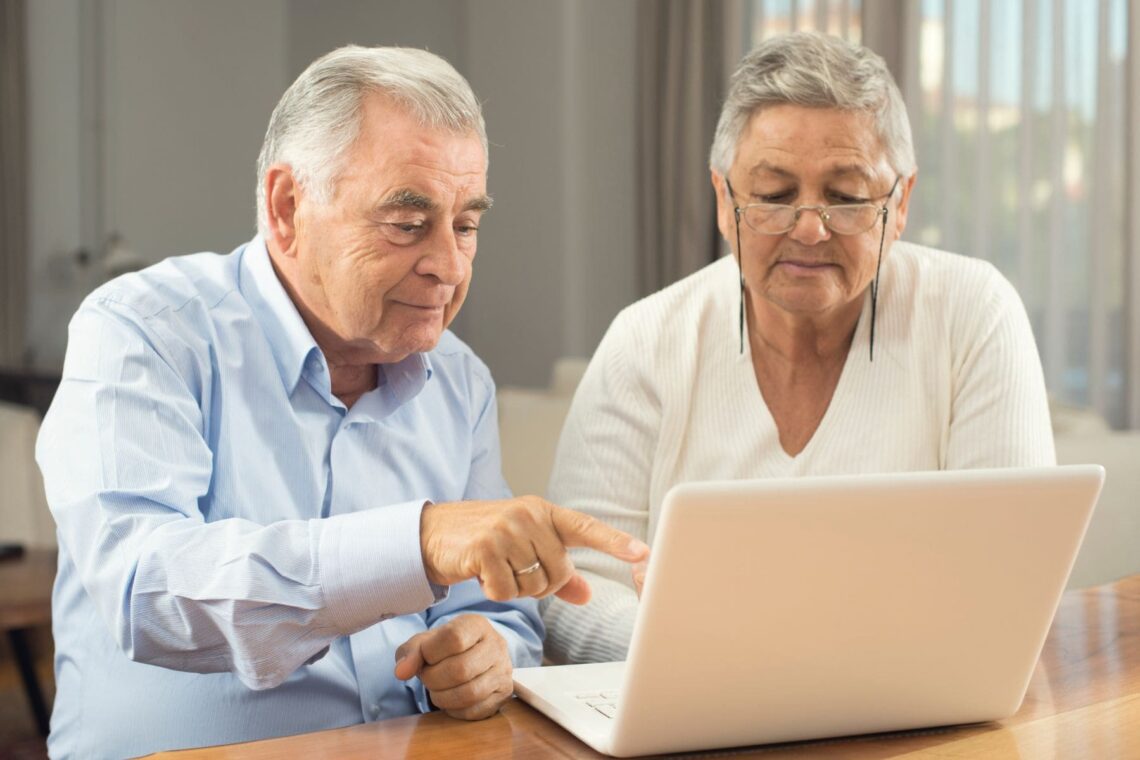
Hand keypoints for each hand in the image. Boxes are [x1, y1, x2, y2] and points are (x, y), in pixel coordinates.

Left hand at [394, 614, 512, 720]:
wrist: (472, 656)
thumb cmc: (445, 648)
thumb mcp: (425, 642)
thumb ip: (410, 652)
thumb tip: (402, 672)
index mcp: (477, 625)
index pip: (454, 638)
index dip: (431, 652)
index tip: (425, 657)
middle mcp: (496, 645)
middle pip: (461, 669)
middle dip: (434, 678)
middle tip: (427, 677)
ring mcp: (503, 671)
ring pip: (470, 693)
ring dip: (442, 697)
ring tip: (436, 689)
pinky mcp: (504, 694)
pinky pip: (476, 710)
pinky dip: (455, 710)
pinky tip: (450, 699)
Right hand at [420, 496, 649, 604]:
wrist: (434, 534)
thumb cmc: (485, 540)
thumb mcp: (524, 549)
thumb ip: (559, 572)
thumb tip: (588, 594)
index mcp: (544, 512)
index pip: (586, 528)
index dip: (615, 542)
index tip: (643, 554)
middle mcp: (528, 516)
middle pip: (559, 572)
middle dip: (541, 584)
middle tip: (516, 572)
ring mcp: (506, 530)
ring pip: (534, 585)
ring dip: (517, 590)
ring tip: (498, 570)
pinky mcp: (485, 549)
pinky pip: (508, 591)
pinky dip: (496, 592)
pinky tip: (482, 576)